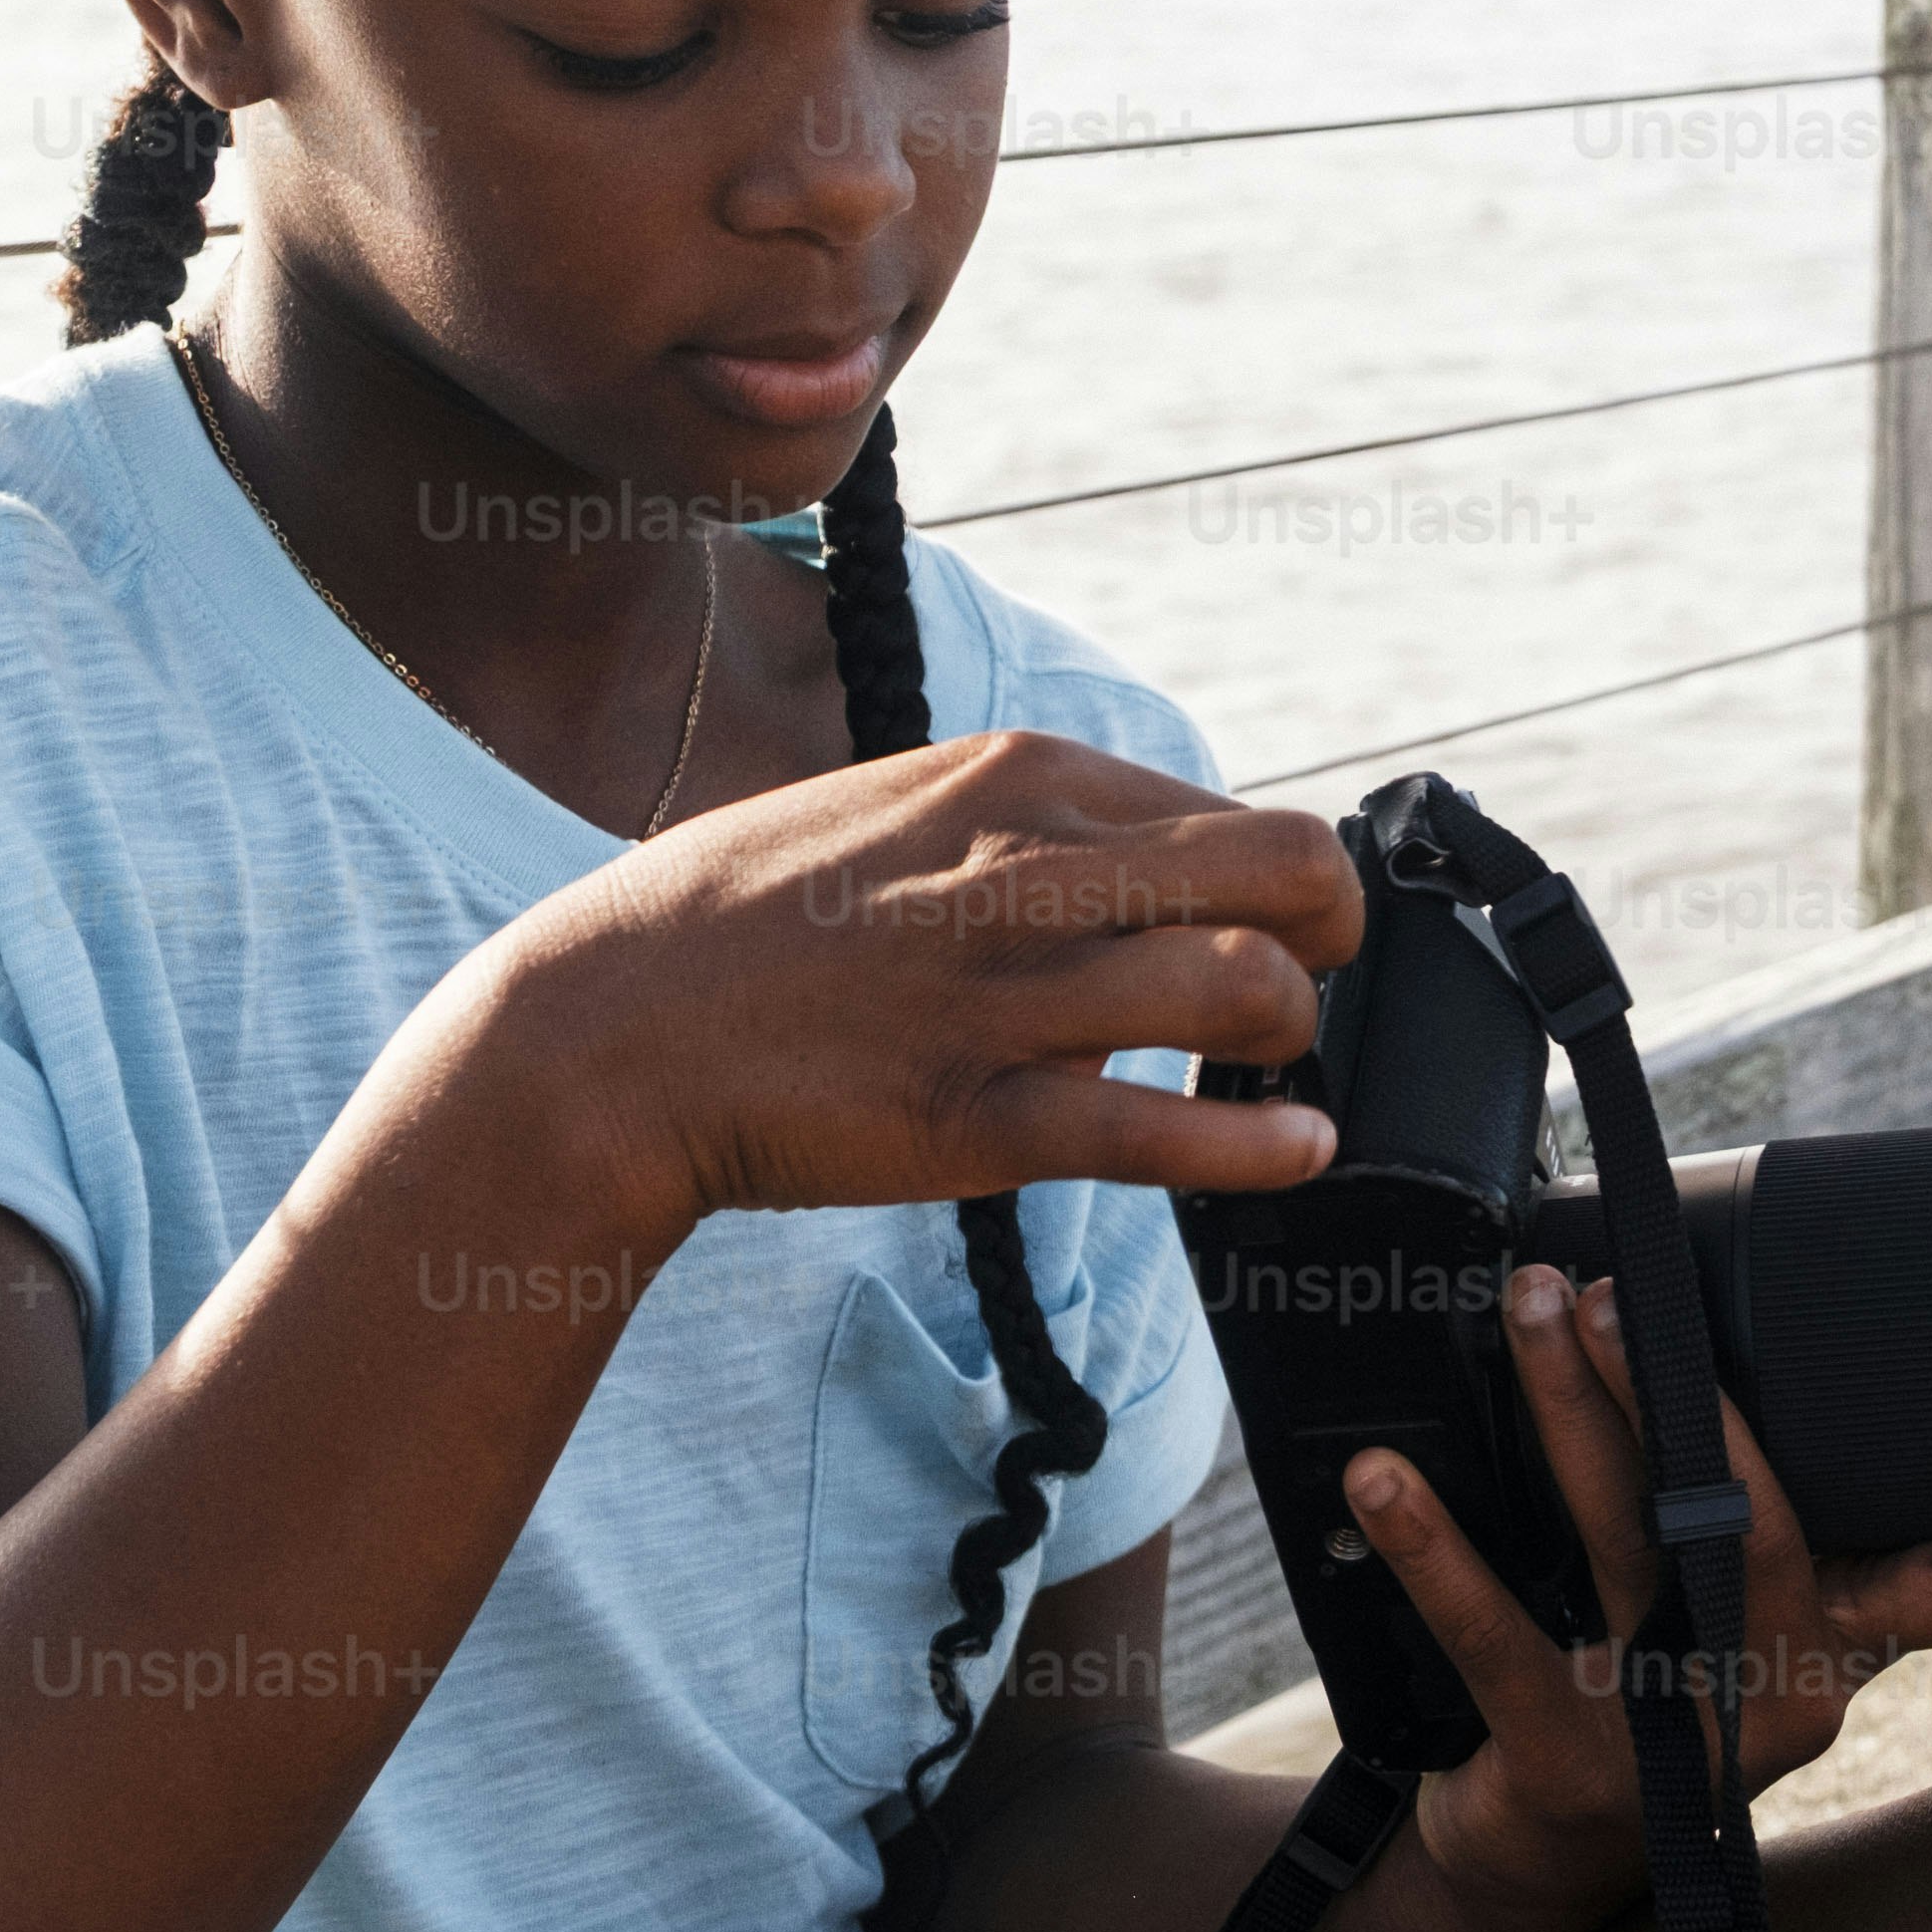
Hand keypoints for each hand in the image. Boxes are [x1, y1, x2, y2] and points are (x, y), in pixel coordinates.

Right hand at [432, 729, 1365, 1254]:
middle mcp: (1030, 868)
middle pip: (1287, 872)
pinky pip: (1164, 1132)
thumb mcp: (896, 811)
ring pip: (1248, 988)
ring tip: (1267, 1074)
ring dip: (1290, 1041)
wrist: (603, 1035)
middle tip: (1302, 994)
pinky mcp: (979, 1117)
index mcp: (1016, 778)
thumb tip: (1134, 864)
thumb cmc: (740, 926)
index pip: (1235, 814)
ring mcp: (1007, 994)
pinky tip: (1296, 1152)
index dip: (1280, 888)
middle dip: (1329, 942)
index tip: (1268, 938)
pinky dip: (1260, 1148)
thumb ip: (1021, 827)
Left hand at [1343, 1251, 1931, 1931]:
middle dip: (1691, 1394)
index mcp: (1846, 1638)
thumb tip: (1693, 1301)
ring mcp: (1684, 1738)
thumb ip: (1750, 1499)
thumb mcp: (1732, 1610)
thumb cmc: (1652, 1691)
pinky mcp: (1571, 1764)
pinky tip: (1381, 1479)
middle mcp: (1787, 1691)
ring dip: (1574, 1410)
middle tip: (1619, 1289)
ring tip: (1535, 1309)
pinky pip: (1497, 1634)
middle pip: (1767, 1530)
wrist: (1537, 1869)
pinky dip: (1432, 1546)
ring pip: (1636, 1546)